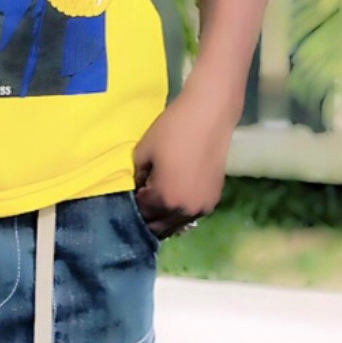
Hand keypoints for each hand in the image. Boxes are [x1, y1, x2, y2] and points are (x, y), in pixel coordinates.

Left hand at [132, 90, 233, 239]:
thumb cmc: (173, 129)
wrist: (209, 115)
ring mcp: (202, 208)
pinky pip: (191, 215)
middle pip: (159, 228)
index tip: (128, 197)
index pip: (141, 216)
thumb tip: (135, 190)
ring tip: (156, 198)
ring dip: (164, 217)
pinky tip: (174, 194)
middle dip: (147, 217)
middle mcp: (184, 211)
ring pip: (176, 224)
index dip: (131, 207)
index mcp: (165, 200)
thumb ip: (135, 176)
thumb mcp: (143, 151)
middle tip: (140, 201)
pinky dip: (179, 210)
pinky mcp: (213, 200)